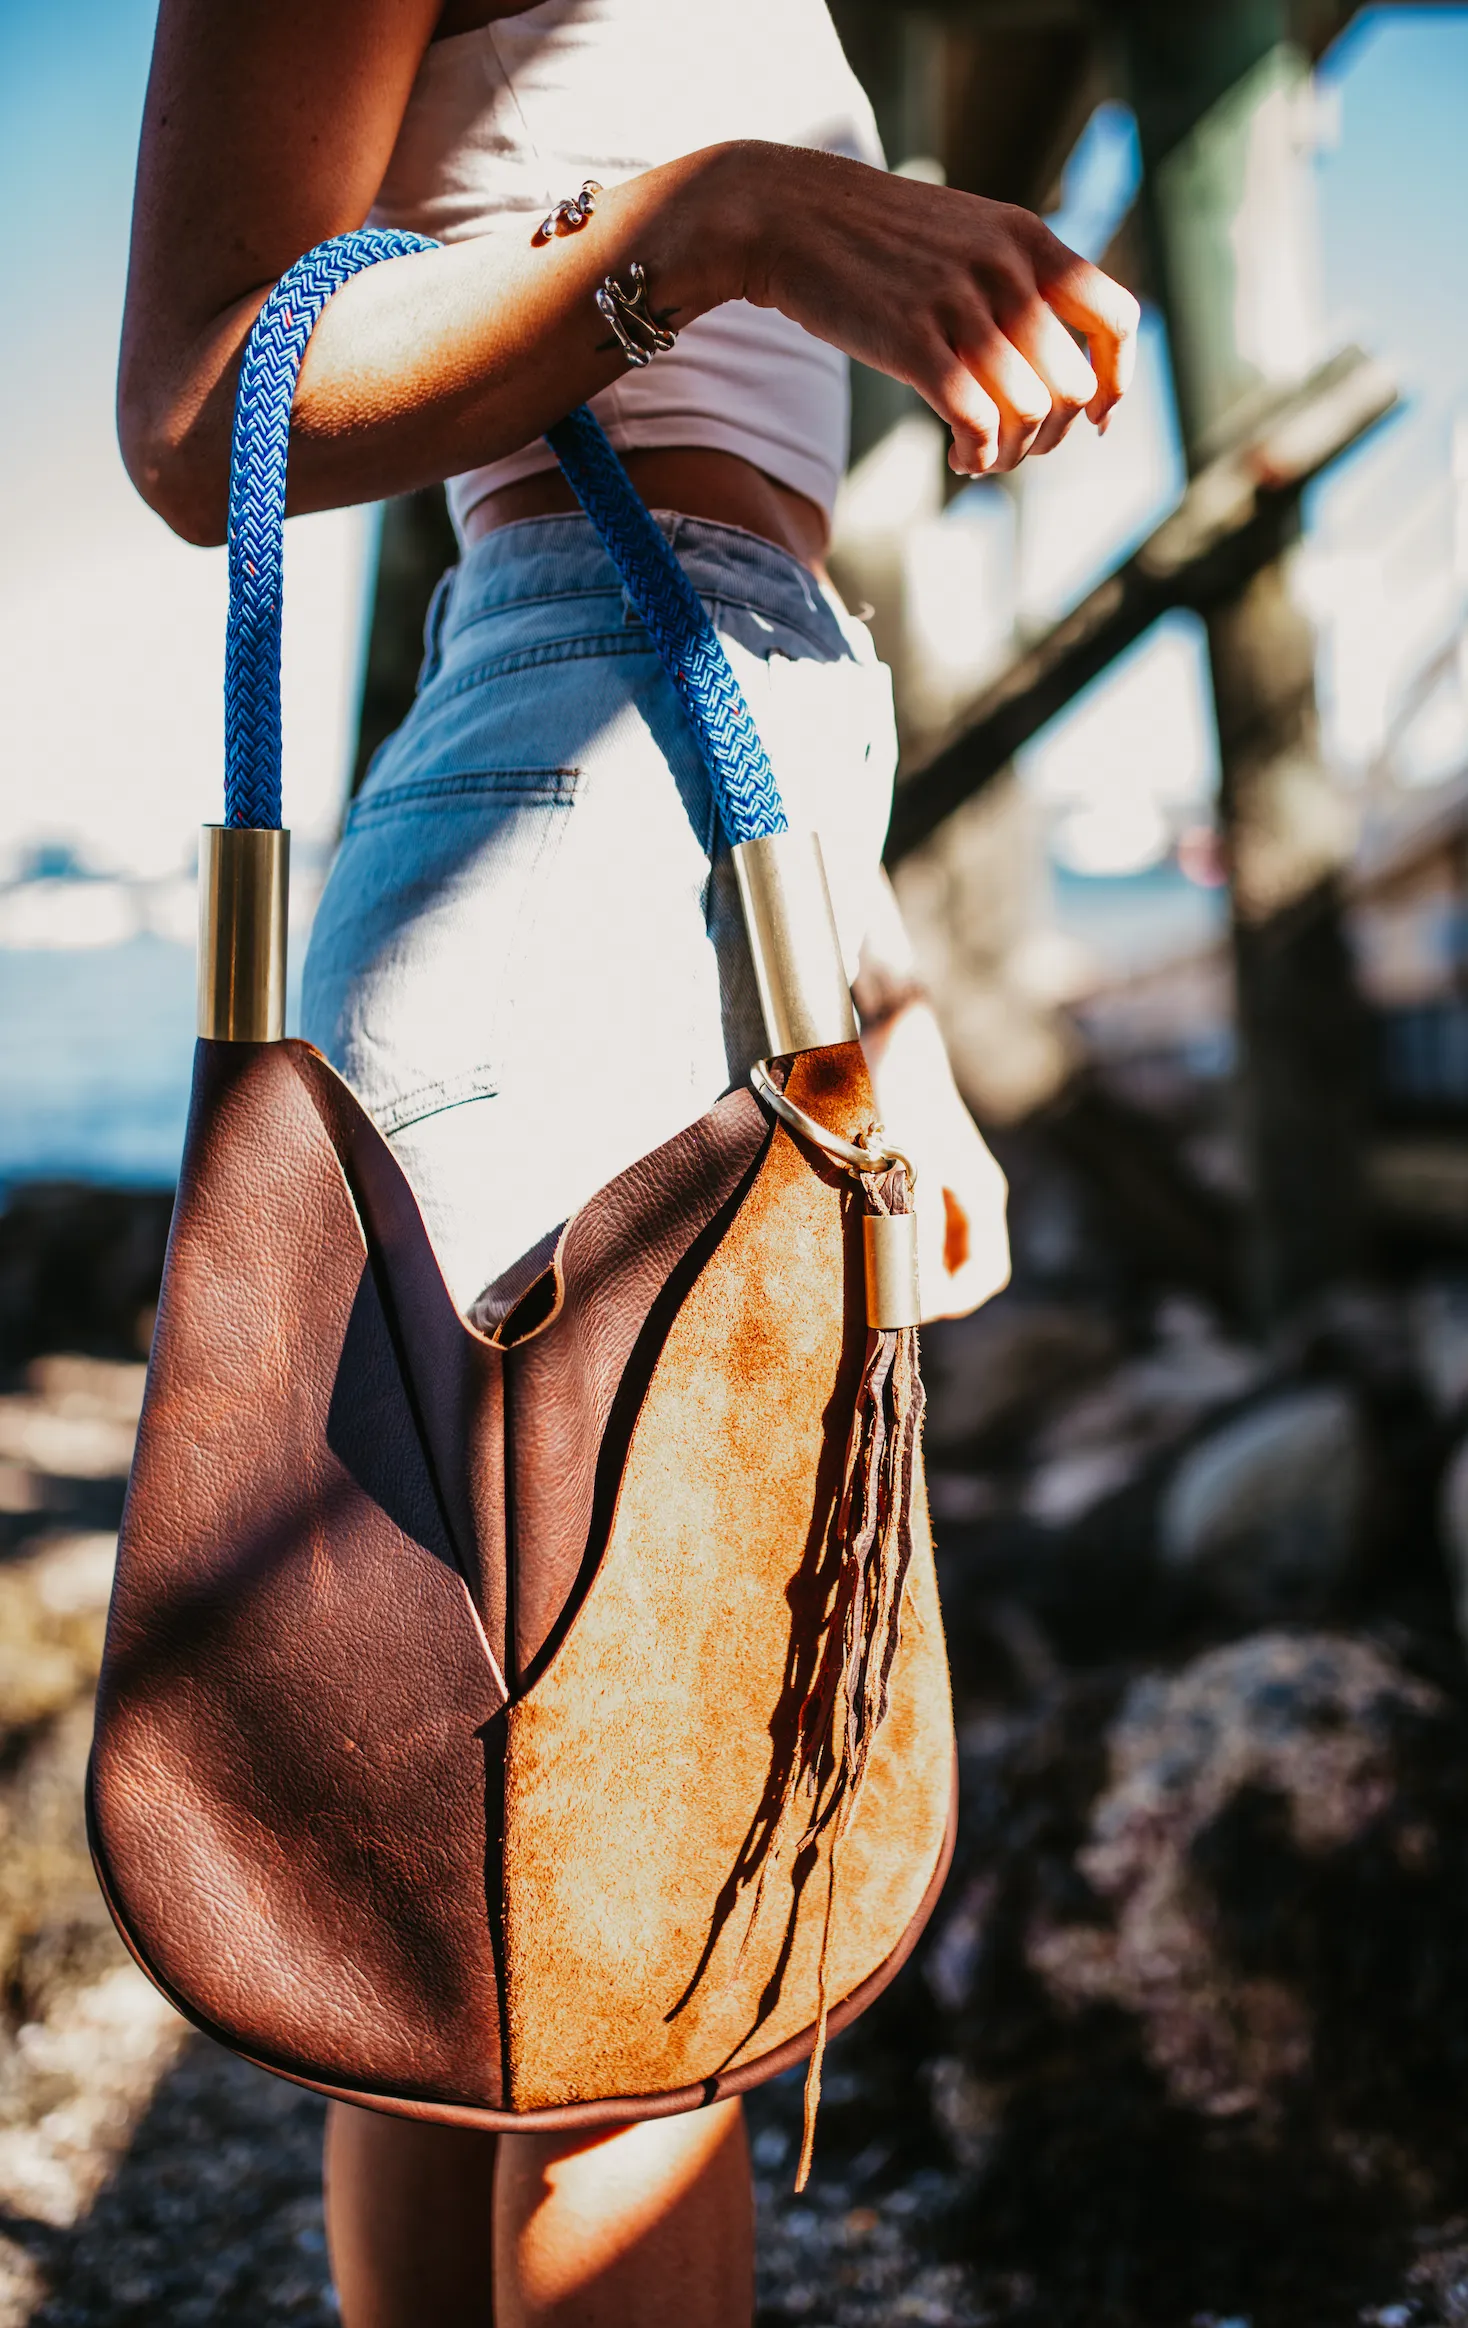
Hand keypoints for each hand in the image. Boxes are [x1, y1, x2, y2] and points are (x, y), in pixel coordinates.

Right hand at [736, 144, 1139, 477]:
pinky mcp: (911, 342)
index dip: (1117, 380)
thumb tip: (1058, 365)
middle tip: (1015, 446)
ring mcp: (959, 303)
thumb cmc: (875, 239)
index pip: (1118, 318)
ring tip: (982, 455)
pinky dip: (979, 456)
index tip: (1096, 418)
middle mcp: (1004, 268)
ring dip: (1011, 454)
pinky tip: (962, 459)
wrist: (788, 215)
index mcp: (1028, 239)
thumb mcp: (965, 236)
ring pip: (1028, 411)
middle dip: (1051, 434)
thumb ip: (1015, 282)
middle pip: (1072, 385)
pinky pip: (976, 422)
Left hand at [861, 997, 1010, 1322]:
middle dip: (925, 1285)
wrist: (889, 1037)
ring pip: (933, 1244)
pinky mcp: (918, 1166)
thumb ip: (919, 1236)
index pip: (982, 1276)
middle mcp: (970, 1191)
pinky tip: (861, 1229)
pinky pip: (911, 1219)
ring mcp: (946, 1179)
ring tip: (867, 1263)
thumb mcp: (914, 1174)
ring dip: (906, 1260)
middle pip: (958, 1265)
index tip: (906, 1309)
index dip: (948, 1302)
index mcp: (983, 1196)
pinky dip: (892, 1233)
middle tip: (880, 1292)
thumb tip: (919, 1298)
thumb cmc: (905, 1102)